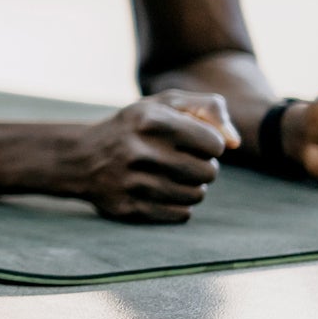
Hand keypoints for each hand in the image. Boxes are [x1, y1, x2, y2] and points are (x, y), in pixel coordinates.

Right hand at [65, 93, 233, 222]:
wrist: (81, 157)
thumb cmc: (134, 127)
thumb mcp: (164, 104)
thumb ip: (208, 108)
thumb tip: (236, 143)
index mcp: (149, 119)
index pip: (214, 143)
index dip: (209, 143)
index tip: (192, 141)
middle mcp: (139, 150)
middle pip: (208, 172)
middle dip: (202, 166)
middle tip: (182, 160)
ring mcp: (132, 182)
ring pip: (196, 195)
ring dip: (191, 186)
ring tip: (172, 175)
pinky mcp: (130, 208)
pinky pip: (181, 215)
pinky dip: (177, 204)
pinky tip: (160, 191)